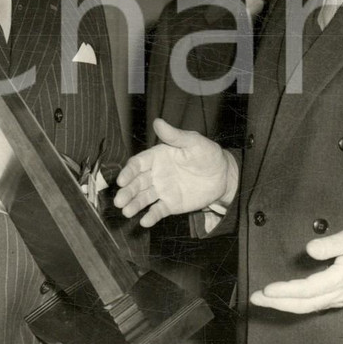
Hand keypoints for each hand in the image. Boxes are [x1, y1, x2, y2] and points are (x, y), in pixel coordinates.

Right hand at [114, 118, 236, 227]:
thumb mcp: (193, 142)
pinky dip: (151, 216)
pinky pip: (158, 211)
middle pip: (137, 183)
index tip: (122, 180)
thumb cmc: (207, 154)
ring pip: (144, 198)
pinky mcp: (170, 204)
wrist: (223, 176)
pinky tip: (145, 222)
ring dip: (134, 205)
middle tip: (119, 201)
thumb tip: (158, 121)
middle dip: (127, 192)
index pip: (138, 164)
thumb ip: (174, 136)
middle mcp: (156, 174)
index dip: (128, 172)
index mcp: (157, 157)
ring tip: (127, 212)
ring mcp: (162, 190)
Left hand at [249, 224, 342, 313]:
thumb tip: (309, 249)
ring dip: (284, 305)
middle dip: (277, 303)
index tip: (266, 289)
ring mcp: (338, 298)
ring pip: (307, 307)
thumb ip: (331, 244)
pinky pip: (313, 306)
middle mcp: (338, 294)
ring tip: (264, 299)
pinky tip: (284, 300)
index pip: (307, 290)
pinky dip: (295, 305)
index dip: (285, 291)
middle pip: (303, 304)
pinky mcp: (338, 297)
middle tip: (255, 298)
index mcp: (340, 279)